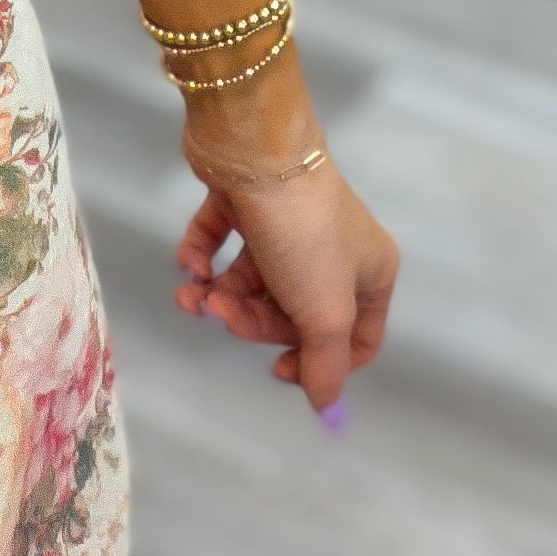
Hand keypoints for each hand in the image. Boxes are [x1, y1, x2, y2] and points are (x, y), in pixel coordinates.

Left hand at [173, 150, 397, 413]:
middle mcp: (332, 248)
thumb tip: (325, 405)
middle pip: (292, 313)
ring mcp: (287, 223)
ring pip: (252, 281)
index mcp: (367, 271)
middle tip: (220, 311)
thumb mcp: (324, 311)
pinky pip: (221, 244)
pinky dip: (202, 258)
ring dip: (219, 295)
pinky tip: (189, 263)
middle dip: (250, 319)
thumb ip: (324, 362)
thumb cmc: (302, 235)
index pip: (356, 337)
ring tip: (194, 293)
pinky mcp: (244, 201)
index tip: (278, 370)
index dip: (319, 362)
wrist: (254, 150)